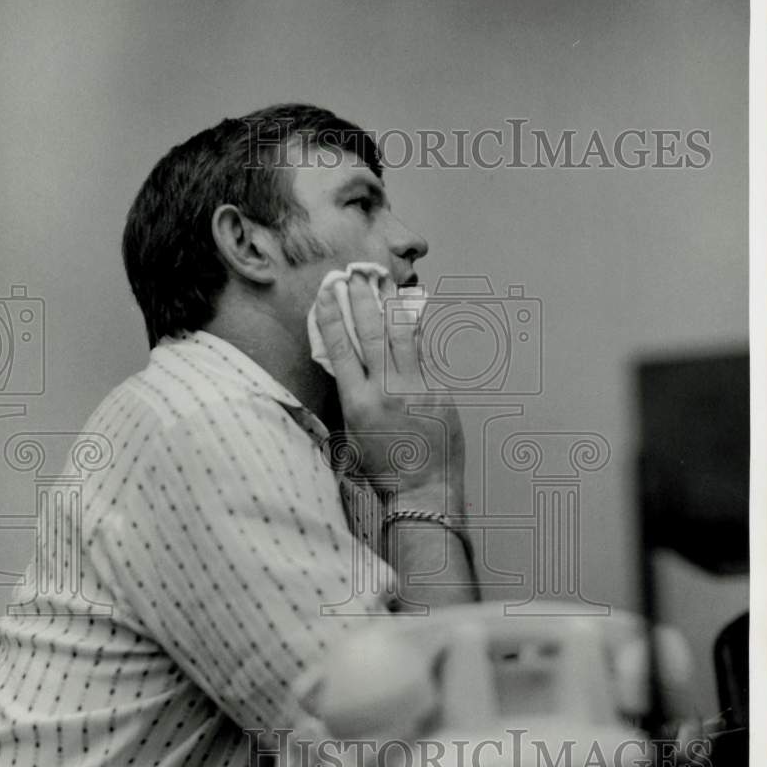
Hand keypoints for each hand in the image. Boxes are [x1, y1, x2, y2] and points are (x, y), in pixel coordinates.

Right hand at [314, 266, 464, 505]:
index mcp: (358, 403)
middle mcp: (386, 390)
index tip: (327, 293)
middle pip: (371, 333)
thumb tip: (346, 370)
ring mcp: (416, 387)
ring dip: (390, 304)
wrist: (424, 492)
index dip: (332, 317)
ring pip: (401, 335)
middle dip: (361, 299)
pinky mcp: (439, 390)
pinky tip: (409, 313)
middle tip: (354, 274)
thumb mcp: (352, 438)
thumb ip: (349, 401)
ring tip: (382, 281)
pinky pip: (424, 355)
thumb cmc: (384, 472)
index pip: (340, 349)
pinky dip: (414, 333)